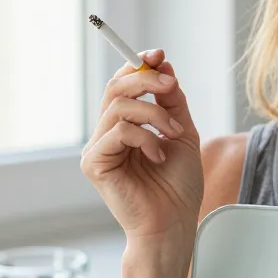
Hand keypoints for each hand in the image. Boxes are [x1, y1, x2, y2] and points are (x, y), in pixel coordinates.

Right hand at [80, 49, 203, 248]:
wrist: (174, 223)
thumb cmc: (178, 186)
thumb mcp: (183, 133)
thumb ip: (172, 101)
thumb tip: (163, 65)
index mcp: (124, 126)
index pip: (122, 85)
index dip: (137, 65)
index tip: (159, 54)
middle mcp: (106, 134)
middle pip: (115, 87)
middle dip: (145, 78)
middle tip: (169, 83)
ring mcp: (97, 149)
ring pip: (119, 106)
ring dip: (154, 113)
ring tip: (173, 133)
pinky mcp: (93, 164)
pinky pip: (118, 131)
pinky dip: (146, 138)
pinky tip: (158, 155)